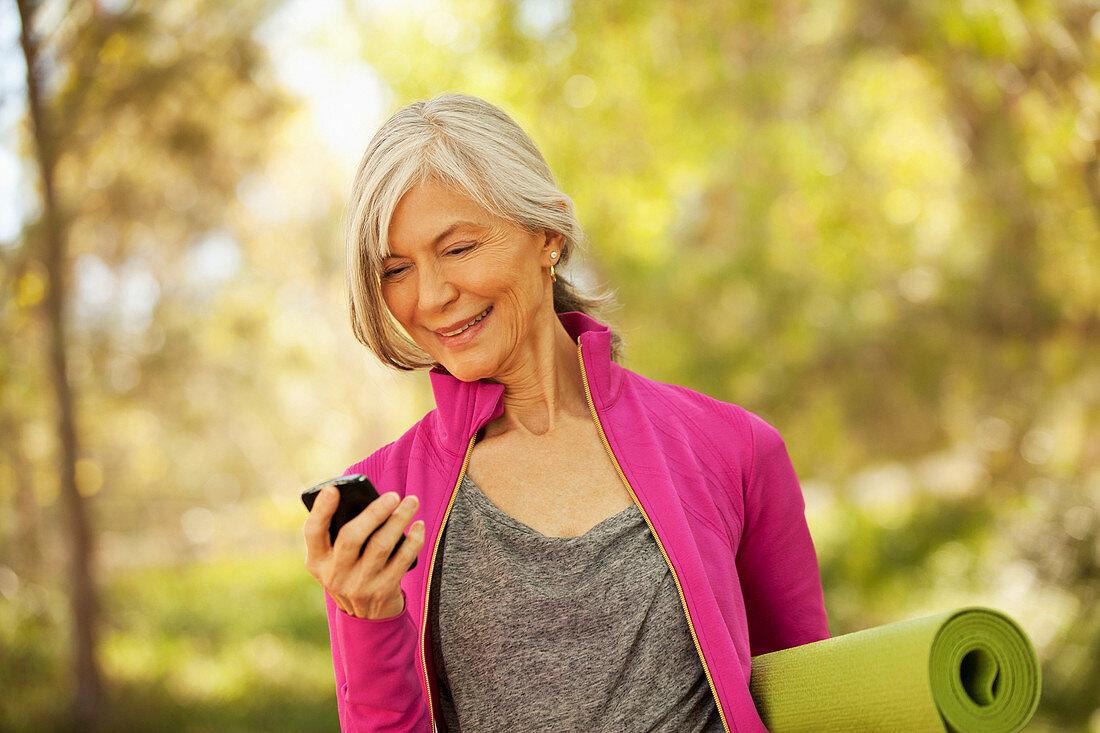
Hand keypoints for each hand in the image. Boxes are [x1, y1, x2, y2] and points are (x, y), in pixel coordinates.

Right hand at [303, 486, 424, 618]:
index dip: (321, 510)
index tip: (333, 490)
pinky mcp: (383, 591)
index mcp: (317, 561)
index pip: (313, 532)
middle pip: (351, 537)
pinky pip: (402, 560)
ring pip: (380, 546)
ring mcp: (359, 585)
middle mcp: (335, 574)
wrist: (365, 617)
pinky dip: (413, 540)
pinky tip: (419, 526)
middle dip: (373, 513)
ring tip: (412, 502)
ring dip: (399, 520)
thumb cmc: (351, 571)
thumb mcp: (335, 560)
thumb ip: (342, 534)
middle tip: (393, 495)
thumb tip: (371, 502)